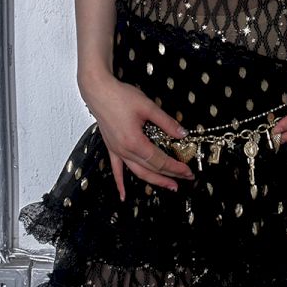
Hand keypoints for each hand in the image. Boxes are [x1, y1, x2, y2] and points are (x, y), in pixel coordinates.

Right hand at [78, 69, 194, 198]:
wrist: (98, 91)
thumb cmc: (120, 96)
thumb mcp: (148, 107)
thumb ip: (166, 122)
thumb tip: (182, 133)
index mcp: (135, 142)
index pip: (160, 160)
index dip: (176, 167)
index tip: (188, 171)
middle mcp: (125, 150)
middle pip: (151, 169)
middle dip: (170, 176)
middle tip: (184, 179)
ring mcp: (117, 151)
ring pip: (137, 172)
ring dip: (154, 181)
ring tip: (168, 185)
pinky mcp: (111, 147)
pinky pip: (117, 169)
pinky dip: (120, 183)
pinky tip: (123, 195)